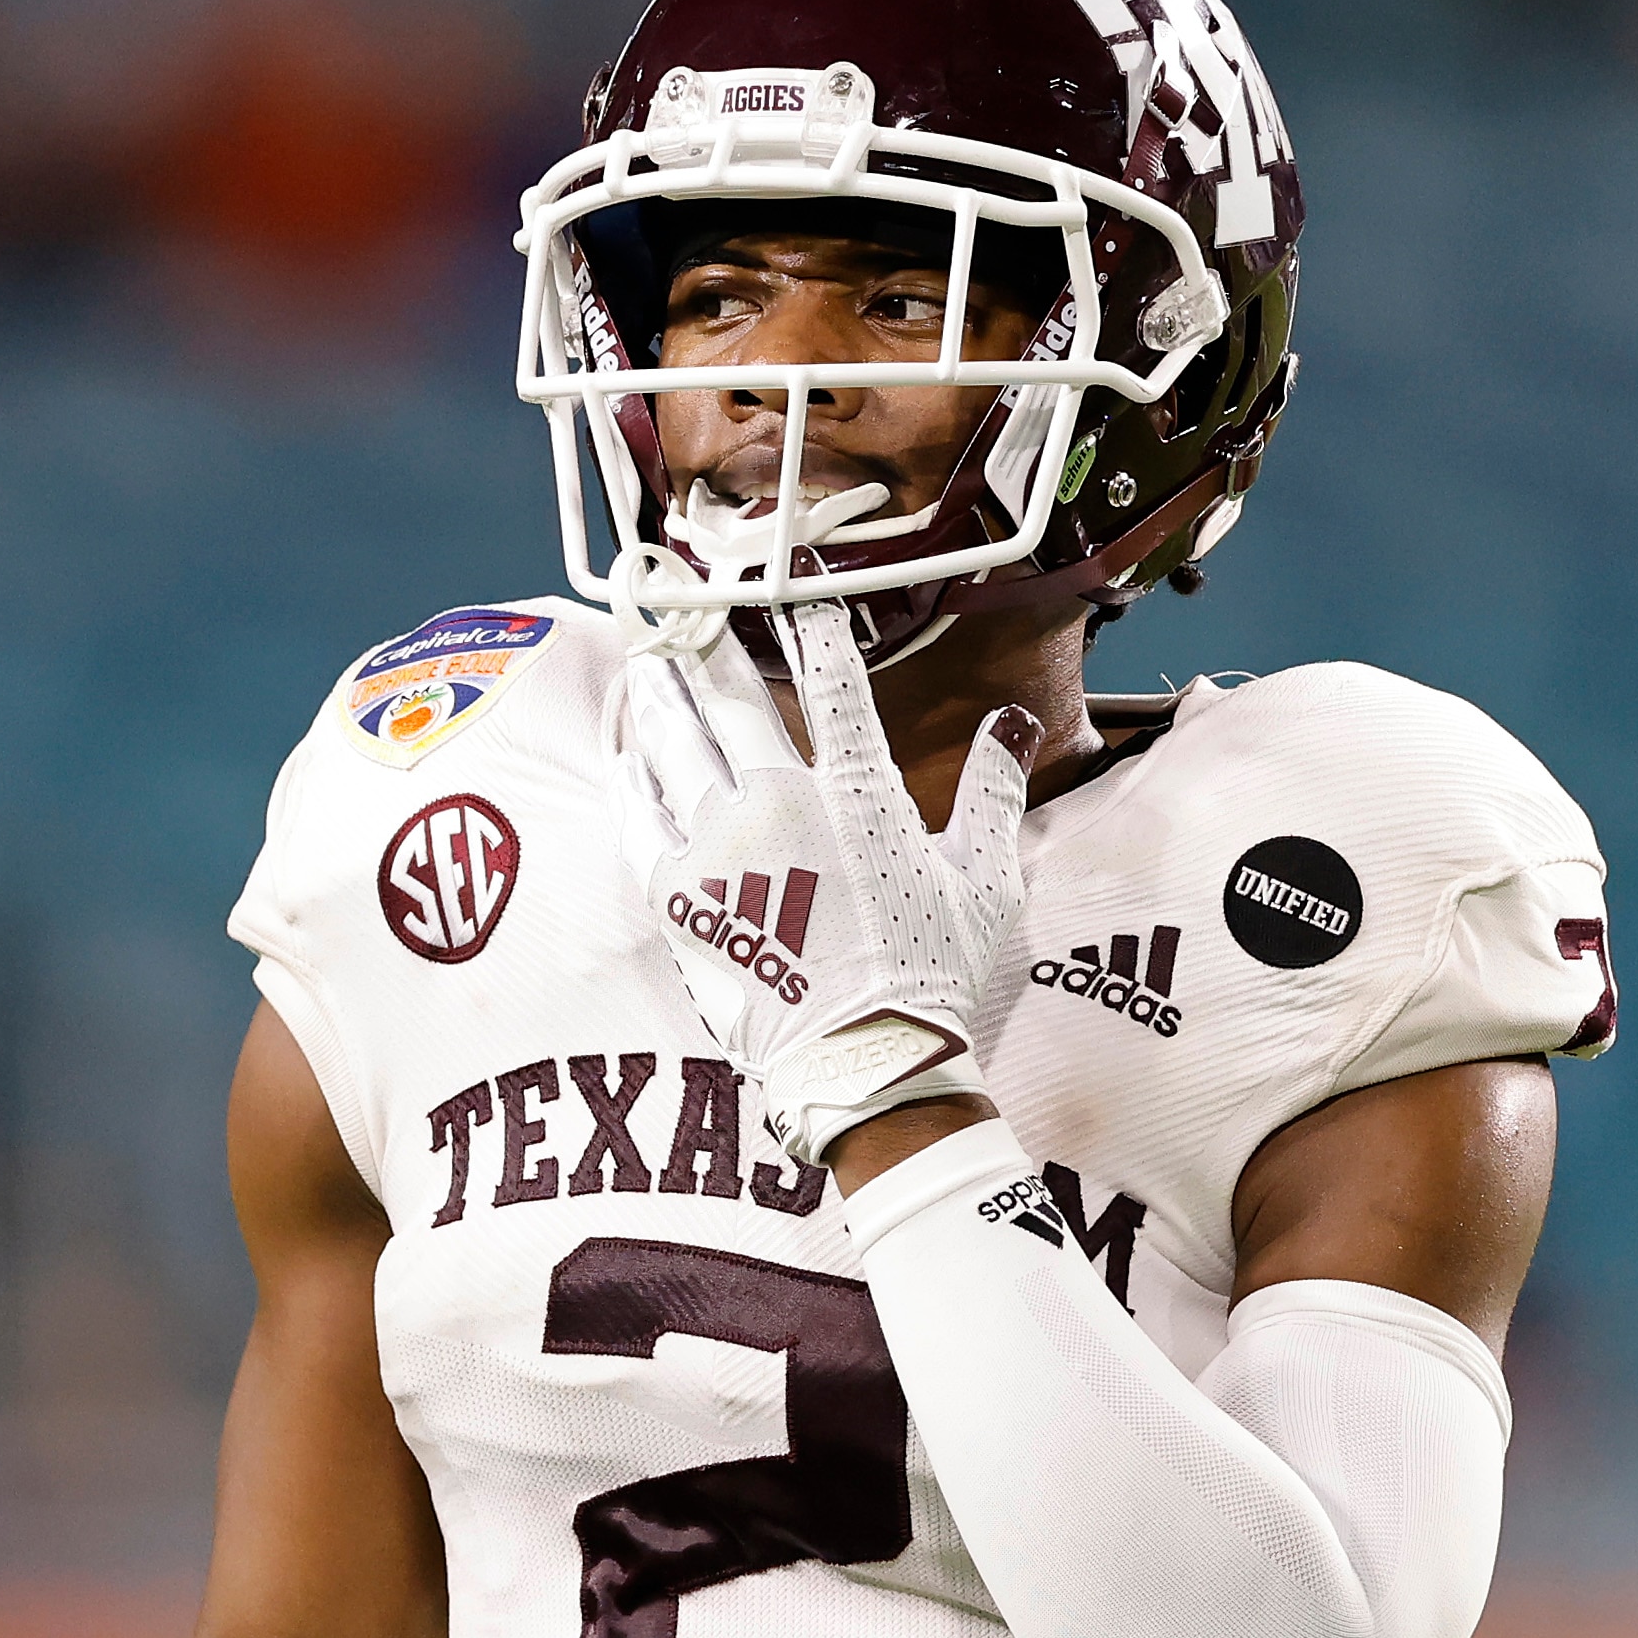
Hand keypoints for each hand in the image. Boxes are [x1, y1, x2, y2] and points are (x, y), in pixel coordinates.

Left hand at [639, 602, 1036, 1169]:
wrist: (863, 1060)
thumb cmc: (932, 976)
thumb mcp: (984, 879)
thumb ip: (992, 791)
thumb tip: (1012, 723)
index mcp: (857, 790)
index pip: (831, 677)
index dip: (808, 618)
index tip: (788, 577)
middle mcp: (778, 802)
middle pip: (731, 699)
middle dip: (707, 646)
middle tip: (686, 610)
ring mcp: (719, 847)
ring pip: (674, 746)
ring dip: (660, 696)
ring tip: (647, 662)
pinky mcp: (677, 895)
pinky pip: (638, 819)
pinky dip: (630, 781)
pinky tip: (624, 758)